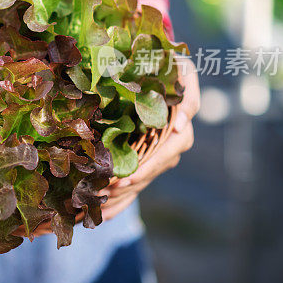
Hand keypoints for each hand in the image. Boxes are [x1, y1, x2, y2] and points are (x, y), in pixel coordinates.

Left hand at [100, 58, 200, 219]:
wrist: (157, 67)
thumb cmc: (168, 65)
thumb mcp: (182, 71)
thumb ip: (187, 95)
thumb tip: (182, 125)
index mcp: (178, 130)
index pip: (164, 155)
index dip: (144, 168)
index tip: (124, 179)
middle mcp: (170, 148)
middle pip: (147, 174)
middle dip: (124, 188)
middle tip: (99, 197)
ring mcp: (157, 158)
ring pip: (139, 184)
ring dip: (118, 200)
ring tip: (95, 213)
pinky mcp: (144, 162)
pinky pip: (133, 186)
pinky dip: (118, 202)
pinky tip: (100, 216)